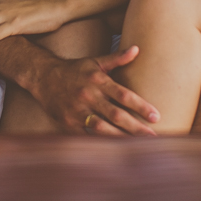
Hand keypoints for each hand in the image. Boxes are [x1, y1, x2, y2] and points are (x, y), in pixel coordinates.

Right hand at [33, 47, 159, 135]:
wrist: (43, 76)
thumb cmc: (75, 70)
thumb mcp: (95, 61)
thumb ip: (117, 58)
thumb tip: (137, 49)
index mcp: (98, 80)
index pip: (124, 95)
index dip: (141, 106)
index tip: (156, 116)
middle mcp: (89, 96)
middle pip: (116, 114)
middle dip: (136, 127)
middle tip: (154, 138)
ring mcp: (77, 110)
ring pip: (101, 128)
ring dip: (120, 138)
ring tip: (138, 147)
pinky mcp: (68, 123)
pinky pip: (85, 136)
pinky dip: (99, 143)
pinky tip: (113, 151)